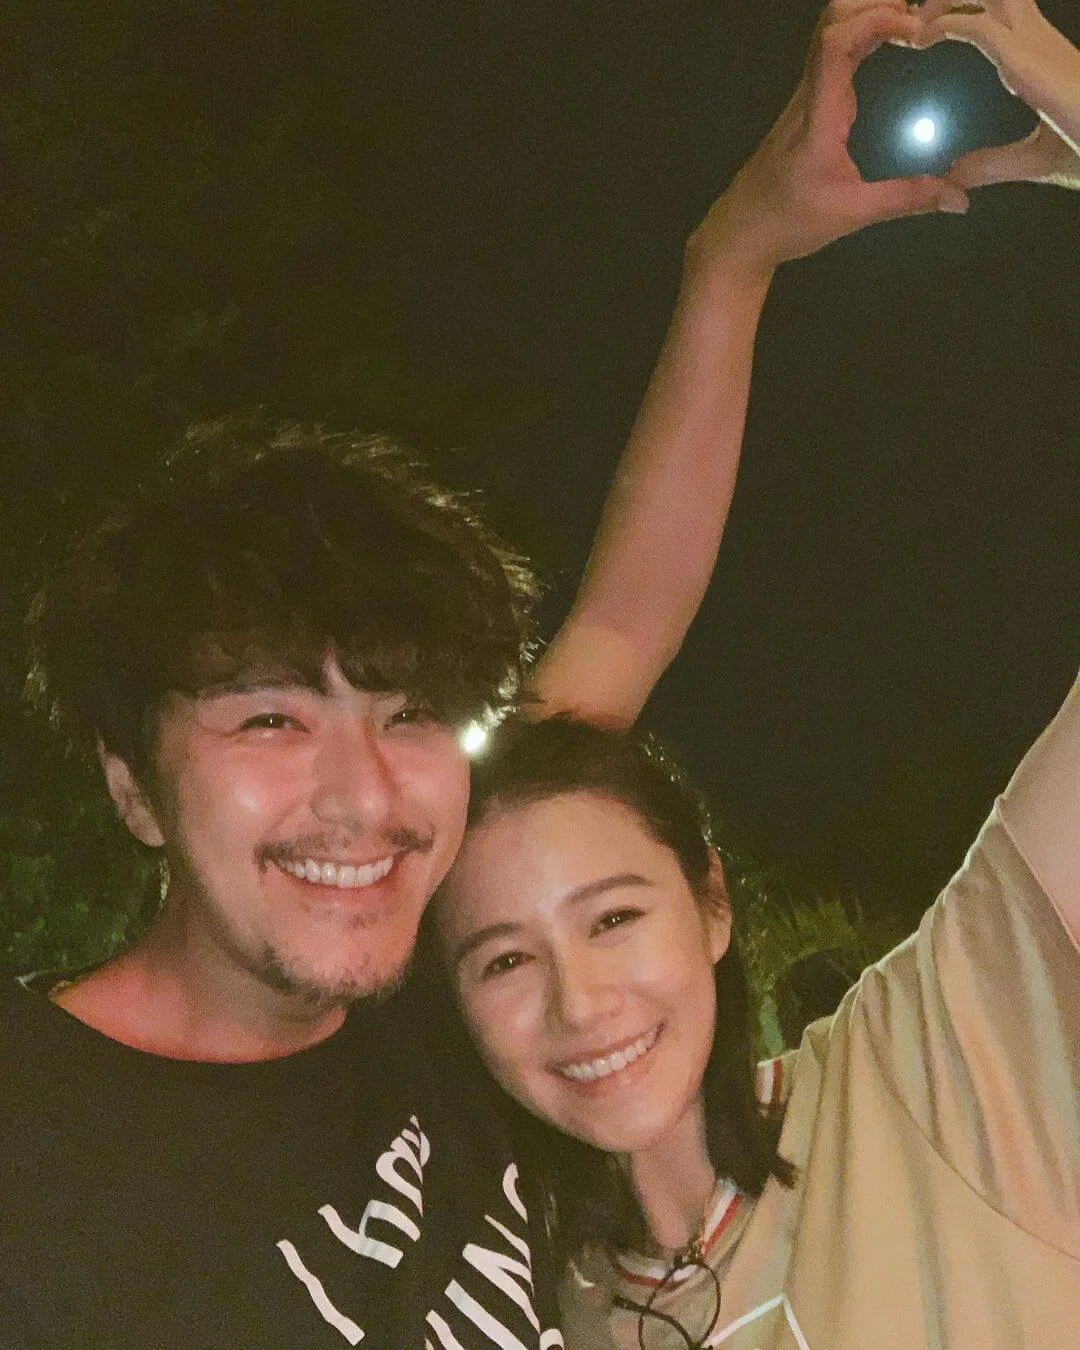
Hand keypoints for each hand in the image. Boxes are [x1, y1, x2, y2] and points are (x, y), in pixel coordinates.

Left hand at [691, 0, 967, 279]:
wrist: (739, 234)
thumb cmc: (788, 223)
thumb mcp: (851, 214)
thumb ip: (905, 200)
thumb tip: (960, 198)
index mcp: (817, 114)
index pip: (836, 43)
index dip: (875, 19)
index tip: (916, 26)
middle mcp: (808, 95)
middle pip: (831, 23)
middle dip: (874, 5)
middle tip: (921, 14)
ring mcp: (803, 99)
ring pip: (829, 35)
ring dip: (867, 16)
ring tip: (912, 22)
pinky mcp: (805, 108)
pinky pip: (830, 56)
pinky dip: (861, 37)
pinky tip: (889, 45)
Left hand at [918, 0, 1079, 188]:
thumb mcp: (1032, 158)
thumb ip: (992, 164)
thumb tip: (955, 175)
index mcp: (1038, 55)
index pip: (998, 11)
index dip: (961, 10)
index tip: (924, 28)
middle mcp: (1036, 39)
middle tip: (913, 14)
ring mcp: (1033, 44)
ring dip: (945, 1)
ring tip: (912, 21)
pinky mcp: (1027, 60)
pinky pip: (979, 27)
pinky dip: (945, 25)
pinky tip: (921, 39)